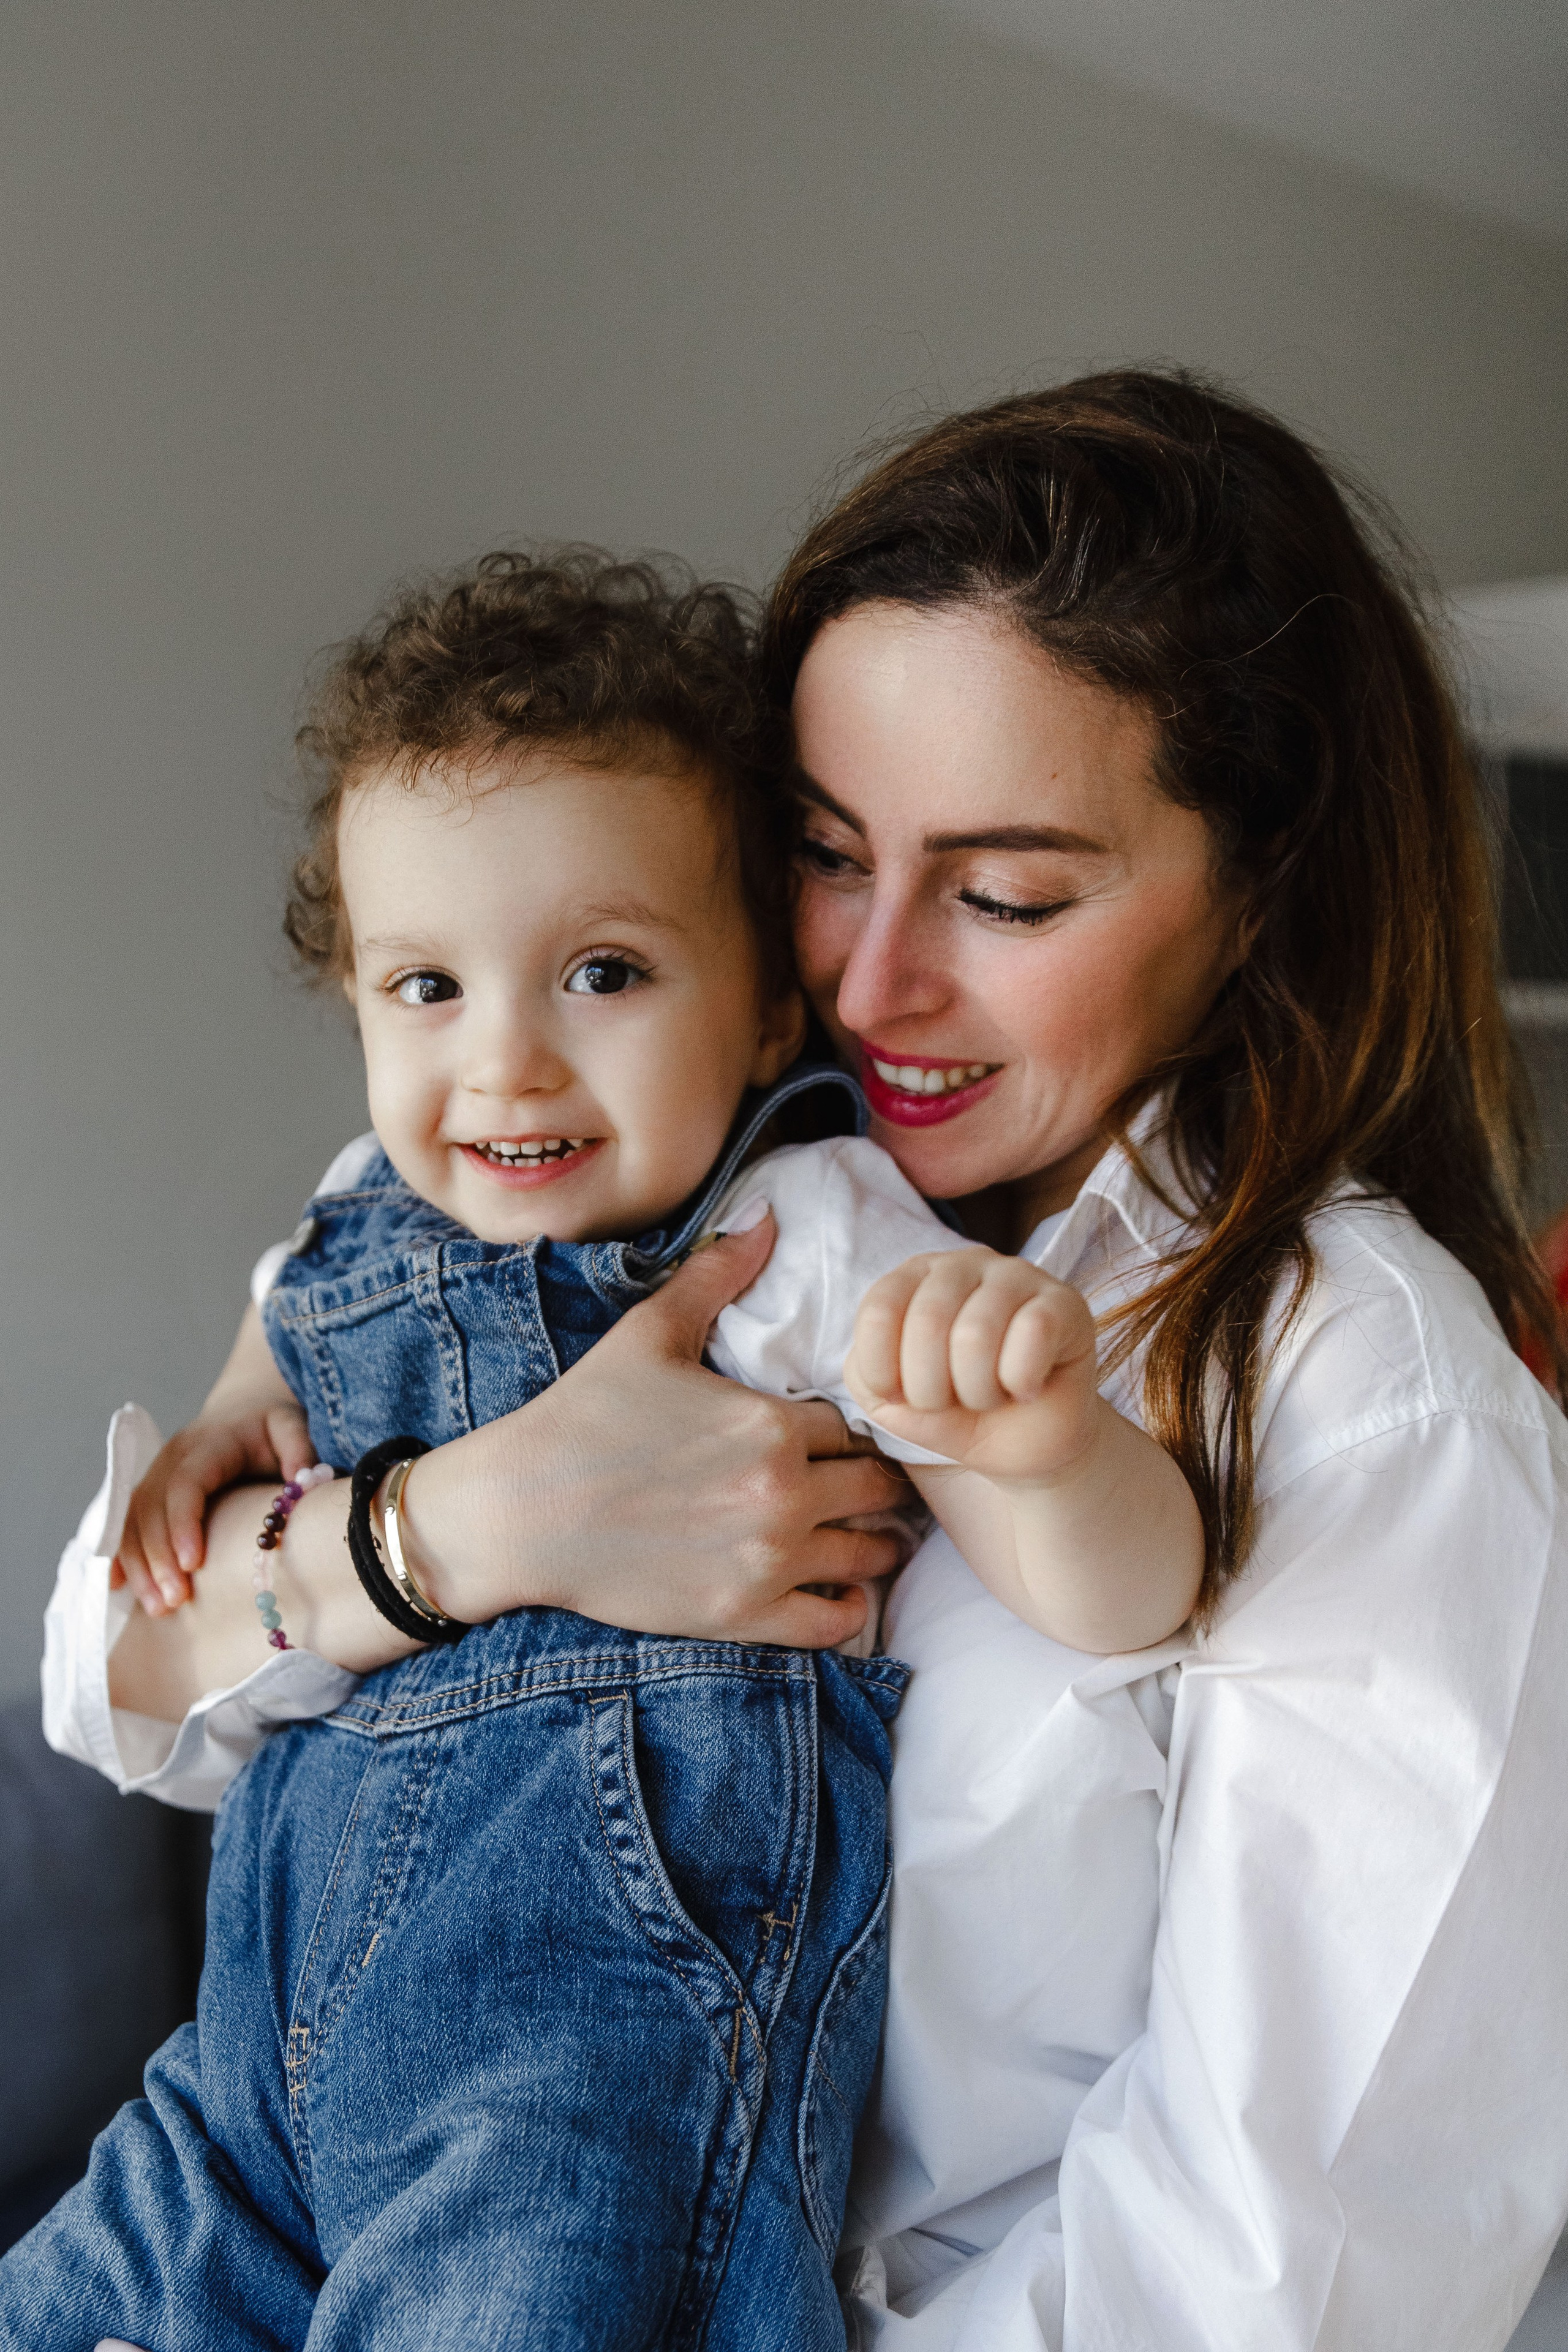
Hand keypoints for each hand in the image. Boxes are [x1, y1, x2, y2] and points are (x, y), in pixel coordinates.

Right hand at [113, 1403, 314, 1614]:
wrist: (242, 1412)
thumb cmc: (270, 1429)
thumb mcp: (290, 1426)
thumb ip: (298, 1448)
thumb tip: (300, 1480)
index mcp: (208, 1443)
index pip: (186, 1483)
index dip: (184, 1523)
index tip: (193, 1564)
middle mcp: (172, 1457)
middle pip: (152, 1507)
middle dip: (159, 1557)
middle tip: (174, 1601)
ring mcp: (155, 1474)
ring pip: (132, 1520)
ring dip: (139, 1565)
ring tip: (158, 1607)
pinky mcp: (148, 1492)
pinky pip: (125, 1523)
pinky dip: (120, 1555)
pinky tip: (118, 1587)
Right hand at [404, 1209, 908, 1649]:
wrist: (522, 1512)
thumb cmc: (584, 1417)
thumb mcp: (649, 1333)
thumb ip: (716, 1276)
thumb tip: (767, 1217)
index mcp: (770, 1423)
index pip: (853, 1423)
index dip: (852, 1427)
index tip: (844, 1436)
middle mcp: (783, 1493)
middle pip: (875, 1488)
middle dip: (876, 1483)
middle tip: (870, 1485)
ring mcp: (767, 1559)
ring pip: (869, 1554)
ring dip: (875, 1543)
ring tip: (867, 1536)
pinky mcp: (744, 1614)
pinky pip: (835, 1622)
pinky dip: (846, 1606)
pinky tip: (836, 1588)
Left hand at [844, 1247, 1100, 1486]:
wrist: (1027, 1445)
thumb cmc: (959, 1414)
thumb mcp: (896, 1404)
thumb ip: (867, 1379)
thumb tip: (878, 1370)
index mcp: (914, 1276)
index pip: (879, 1311)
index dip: (884, 1372)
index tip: (904, 1399)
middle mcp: (962, 1263)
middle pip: (927, 1322)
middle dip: (932, 1390)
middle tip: (955, 1404)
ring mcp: (1016, 1275)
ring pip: (976, 1333)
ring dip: (978, 1391)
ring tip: (991, 1396)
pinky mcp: (1064, 1301)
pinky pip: (1032, 1333)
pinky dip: (1021, 1381)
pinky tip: (1027, 1389)